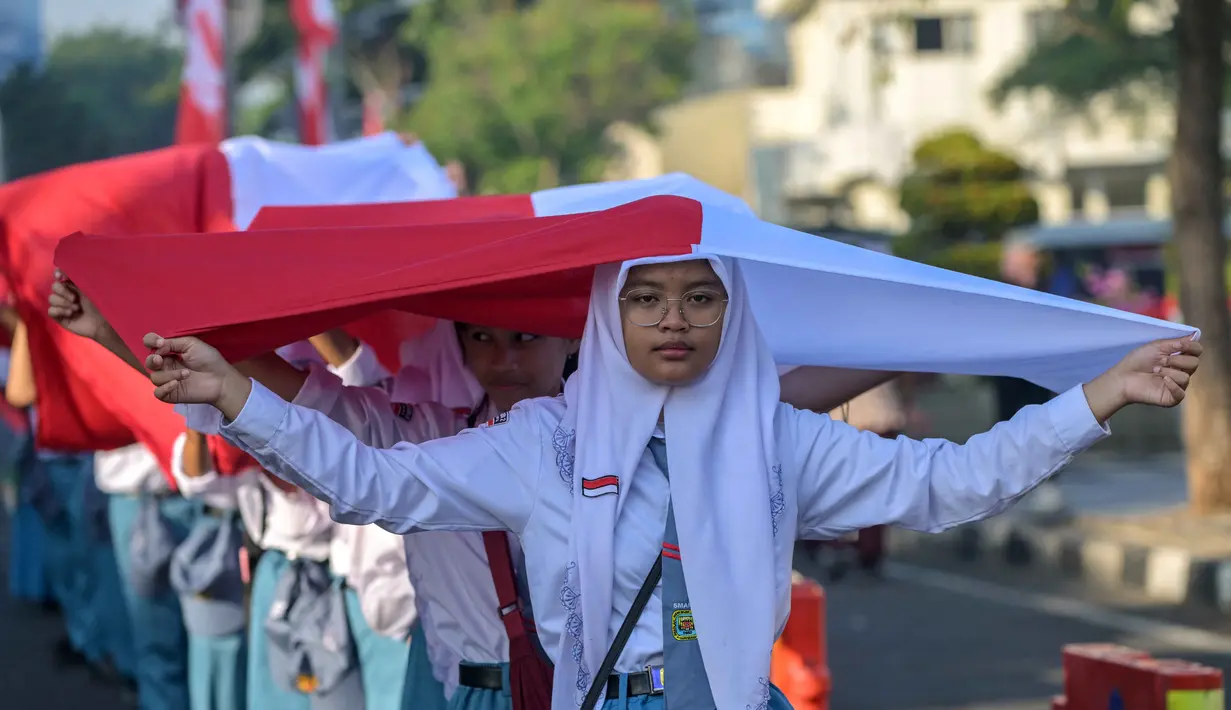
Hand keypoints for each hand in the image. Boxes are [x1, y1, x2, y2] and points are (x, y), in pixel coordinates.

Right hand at [48, 271, 106, 340]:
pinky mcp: (60, 317)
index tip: (60, 277)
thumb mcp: (92, 288)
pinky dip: (59, 311)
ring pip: (51, 298)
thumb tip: (63, 270)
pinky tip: (70, 314)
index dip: (58, 274)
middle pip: (54, 286)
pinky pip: (50, 310)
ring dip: (63, 303)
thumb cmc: (101, 305)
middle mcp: (67, 294)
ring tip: (76, 309)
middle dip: (63, 291)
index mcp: (75, 285)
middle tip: (75, 299)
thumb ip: (78, 277)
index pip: (59, 275)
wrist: (103, 323)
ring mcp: (62, 306)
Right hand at [143, 333, 250, 418]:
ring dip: (169, 374)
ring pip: (155, 377)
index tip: (159, 342)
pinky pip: (158, 393)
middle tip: (160, 359)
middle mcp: (166, 365)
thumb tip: (157, 346)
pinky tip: (176, 384)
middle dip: (152, 360)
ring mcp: (167, 380)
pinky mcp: (170, 394)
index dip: (150, 341)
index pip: (151, 344)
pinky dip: (165, 388)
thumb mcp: (192, 344)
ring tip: (187, 373)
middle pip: (149, 362)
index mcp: (169, 352)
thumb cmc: (209, 360)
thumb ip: (172, 343)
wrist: (221, 379)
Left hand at [1083, 337, 1202, 420]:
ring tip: (1155, 371)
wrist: (1123, 377)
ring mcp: (1177, 385)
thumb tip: (1195, 335)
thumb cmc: (1137, 361)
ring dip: (1170, 372)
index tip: (1181, 345)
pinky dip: (1173, 385)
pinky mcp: (1172, 398)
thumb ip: (1176, 342)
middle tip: (1161, 361)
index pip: (1196, 351)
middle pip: (1194, 363)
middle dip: (1178, 360)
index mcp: (1178, 358)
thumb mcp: (1156, 346)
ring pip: (1186, 377)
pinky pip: (1181, 393)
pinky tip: (1163, 380)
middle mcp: (1180, 371)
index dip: (1192, 347)